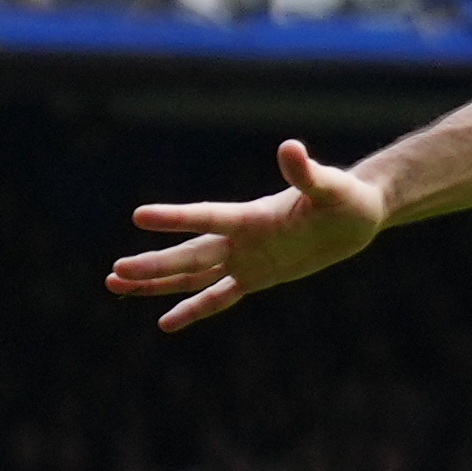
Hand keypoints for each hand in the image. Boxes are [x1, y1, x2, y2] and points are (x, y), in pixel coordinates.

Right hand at [108, 140, 390, 330]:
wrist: (356, 216)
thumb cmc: (346, 196)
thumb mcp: (331, 188)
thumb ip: (306, 173)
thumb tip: (290, 148)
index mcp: (252, 216)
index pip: (207, 217)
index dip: (176, 218)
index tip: (139, 216)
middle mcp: (241, 238)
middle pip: (189, 254)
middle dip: (154, 265)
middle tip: (115, 271)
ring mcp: (245, 258)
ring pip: (192, 275)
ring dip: (157, 282)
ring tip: (116, 284)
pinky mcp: (257, 277)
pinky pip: (219, 296)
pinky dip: (194, 309)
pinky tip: (165, 323)